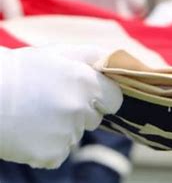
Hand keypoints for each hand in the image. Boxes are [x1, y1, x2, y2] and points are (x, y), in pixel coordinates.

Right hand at [0, 45, 121, 168]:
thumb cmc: (19, 71)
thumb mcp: (56, 53)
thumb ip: (91, 56)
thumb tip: (115, 61)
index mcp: (86, 82)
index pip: (115, 99)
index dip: (102, 98)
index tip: (88, 96)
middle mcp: (81, 108)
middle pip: (94, 119)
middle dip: (80, 112)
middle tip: (51, 101)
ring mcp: (67, 133)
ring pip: (75, 136)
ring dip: (61, 129)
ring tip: (35, 114)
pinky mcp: (52, 154)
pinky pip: (59, 153)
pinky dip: (46, 147)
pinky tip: (29, 131)